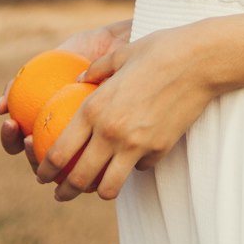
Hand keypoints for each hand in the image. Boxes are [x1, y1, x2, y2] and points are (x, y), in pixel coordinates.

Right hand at [0, 19, 132, 168]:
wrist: (130, 39)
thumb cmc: (93, 49)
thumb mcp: (59, 58)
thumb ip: (26, 80)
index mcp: (52, 119)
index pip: (24, 141)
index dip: (12, 140)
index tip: (12, 124)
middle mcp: (69, 135)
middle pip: (41, 161)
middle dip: (30, 156)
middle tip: (29, 139)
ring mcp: (91, 142)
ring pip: (66, 169)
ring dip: (51, 163)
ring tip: (50, 143)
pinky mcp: (114, 144)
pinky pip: (100, 161)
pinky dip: (87, 162)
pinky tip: (82, 152)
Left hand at [37, 22, 218, 202]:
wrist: (201, 59)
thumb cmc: (160, 49)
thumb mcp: (122, 54)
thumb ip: (97, 70)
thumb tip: (81, 79)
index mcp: (95, 108)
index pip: (59, 151)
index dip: (45, 168)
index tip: (42, 173)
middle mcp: (111, 132)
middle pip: (78, 178)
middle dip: (64, 191)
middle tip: (61, 193)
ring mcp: (136, 144)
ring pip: (108, 187)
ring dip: (98, 190)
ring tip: (96, 188)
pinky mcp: (159, 149)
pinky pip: (139, 168)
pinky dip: (134, 168)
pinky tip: (134, 159)